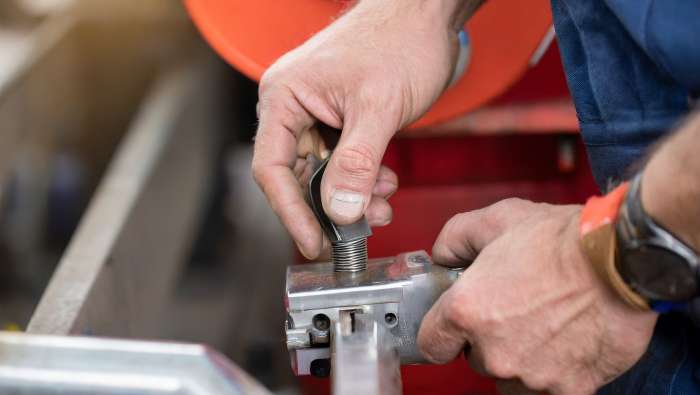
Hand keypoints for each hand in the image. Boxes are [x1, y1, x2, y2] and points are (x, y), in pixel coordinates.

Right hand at [252, 0, 465, 258]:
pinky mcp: (339, 118)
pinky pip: (341, 161)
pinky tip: (385, 183)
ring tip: (383, 202)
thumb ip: (357, 163)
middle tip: (360, 229)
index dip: (292, 212)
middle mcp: (292, 106)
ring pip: (322, 173)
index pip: (271, 168)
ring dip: (351, 196)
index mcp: (284, 97)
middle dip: (330, 207)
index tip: (316, 243)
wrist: (427, 12)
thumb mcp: (379, 107)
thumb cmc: (400, 41)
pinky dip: (362, 179)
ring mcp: (315, 113)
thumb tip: (339, 213)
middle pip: (296, 176)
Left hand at [418, 198, 657, 393]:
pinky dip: (556, 374)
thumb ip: (455, 239)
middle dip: (488, 338)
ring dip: (520, 359)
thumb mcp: (496, 219)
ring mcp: (531, 375)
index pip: (430, 344)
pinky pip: (550, 390)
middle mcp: (493, 350)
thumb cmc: (562, 239)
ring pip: (511, 378)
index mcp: (467, 310)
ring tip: (545, 326)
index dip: (442, 332)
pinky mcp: (570, 388)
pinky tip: (567, 345)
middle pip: (475, 359)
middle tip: (514, 309)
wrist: (622, 259)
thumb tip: (442, 257)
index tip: (455, 325)